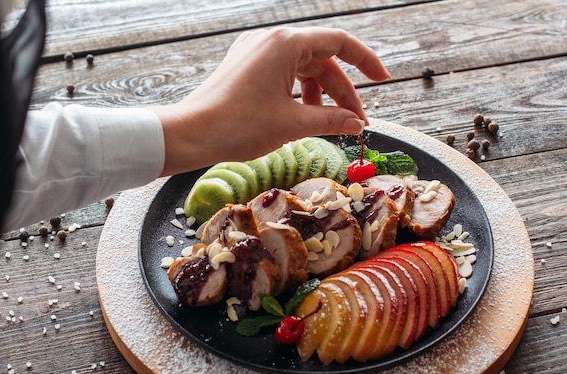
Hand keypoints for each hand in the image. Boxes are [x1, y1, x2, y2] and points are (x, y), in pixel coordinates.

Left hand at [153, 27, 389, 175]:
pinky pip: (282, 74)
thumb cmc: (236, 126)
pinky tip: (302, 115)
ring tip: (326, 122)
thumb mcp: (292, 124)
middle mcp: (270, 40)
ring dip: (319, 95)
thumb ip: (331, 119)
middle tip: (354, 122)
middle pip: (321, 60)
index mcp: (285, 44)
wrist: (190, 133)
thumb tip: (357, 124)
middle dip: (341, 92)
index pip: (340, 43)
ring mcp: (255, 51)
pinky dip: (298, 93)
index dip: (366, 61)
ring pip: (302, 69)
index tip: (382, 80)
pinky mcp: (245, 65)